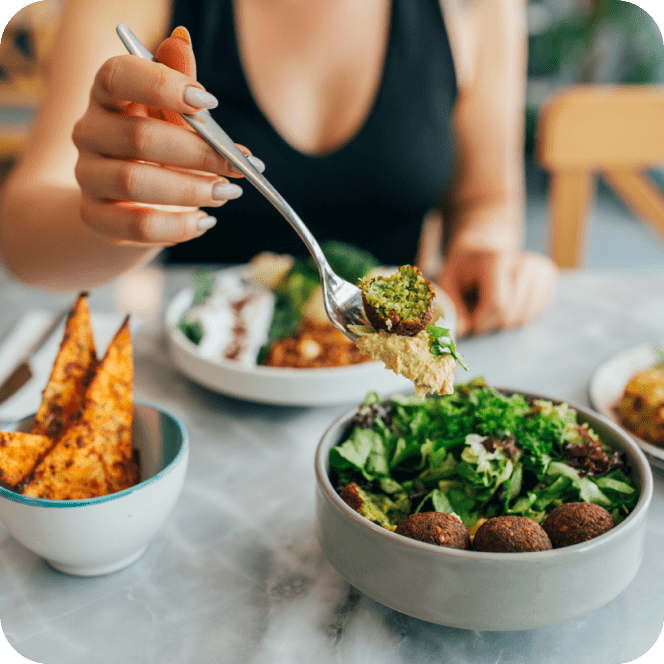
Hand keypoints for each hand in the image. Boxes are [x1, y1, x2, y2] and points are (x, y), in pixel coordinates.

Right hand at [72, 27, 262, 246]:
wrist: (123, 202)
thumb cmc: (156, 149)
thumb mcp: (170, 115)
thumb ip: (179, 84)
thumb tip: (181, 40)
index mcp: (106, 95)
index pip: (118, 76)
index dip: (163, 86)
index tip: (209, 102)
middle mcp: (89, 132)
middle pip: (140, 138)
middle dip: (200, 154)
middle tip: (240, 166)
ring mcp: (88, 177)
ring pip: (136, 184)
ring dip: (193, 190)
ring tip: (228, 193)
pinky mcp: (96, 218)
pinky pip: (138, 226)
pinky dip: (179, 226)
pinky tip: (205, 222)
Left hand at [438, 247, 557, 337]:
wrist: (482, 250)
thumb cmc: (463, 270)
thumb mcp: (447, 283)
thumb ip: (452, 307)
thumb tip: (461, 331)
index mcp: (495, 261)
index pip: (497, 305)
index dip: (481, 322)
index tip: (470, 323)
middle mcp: (522, 261)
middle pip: (511, 314)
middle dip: (490, 323)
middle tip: (478, 314)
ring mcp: (539, 268)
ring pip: (524, 317)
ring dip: (504, 322)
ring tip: (491, 306)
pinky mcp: (548, 275)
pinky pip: (536, 312)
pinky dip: (519, 316)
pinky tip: (507, 303)